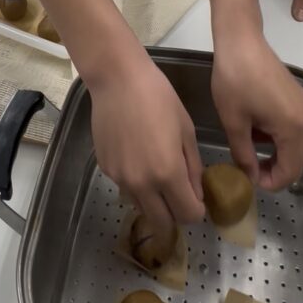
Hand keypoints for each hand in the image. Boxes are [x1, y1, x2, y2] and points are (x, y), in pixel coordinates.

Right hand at [90, 55, 204, 231]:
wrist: (118, 79)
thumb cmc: (159, 97)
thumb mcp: (186, 130)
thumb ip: (193, 167)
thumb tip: (196, 194)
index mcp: (167, 174)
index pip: (188, 215)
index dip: (197, 210)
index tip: (197, 199)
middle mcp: (141, 184)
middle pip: (162, 223)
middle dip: (175, 215)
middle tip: (179, 195)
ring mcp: (120, 178)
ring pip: (142, 206)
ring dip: (154, 201)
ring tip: (156, 171)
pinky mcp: (105, 168)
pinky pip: (125, 187)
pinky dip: (136, 182)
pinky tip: (137, 155)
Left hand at [212, 25, 302, 189]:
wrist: (240, 41)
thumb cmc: (234, 79)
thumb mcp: (234, 121)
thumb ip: (244, 154)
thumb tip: (250, 177)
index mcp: (293, 126)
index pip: (291, 170)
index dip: (272, 182)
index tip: (250, 181)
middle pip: (297, 158)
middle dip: (274, 168)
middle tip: (249, 170)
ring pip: (295, 142)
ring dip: (275, 151)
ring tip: (248, 146)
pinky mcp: (296, 95)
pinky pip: (292, 125)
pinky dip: (277, 134)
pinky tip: (255, 126)